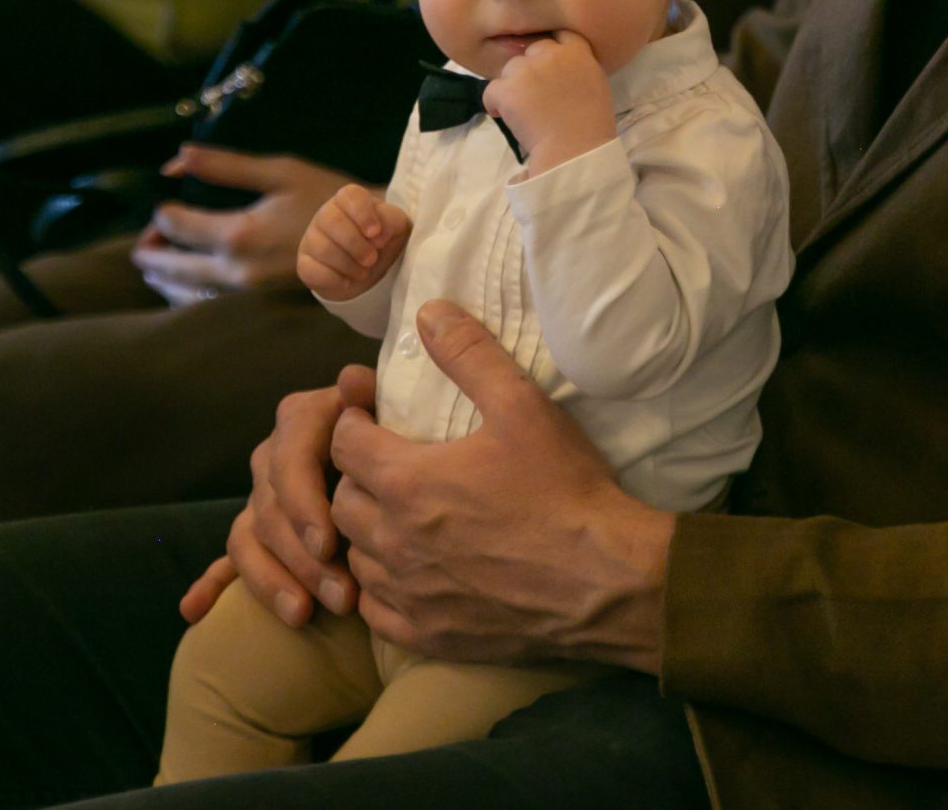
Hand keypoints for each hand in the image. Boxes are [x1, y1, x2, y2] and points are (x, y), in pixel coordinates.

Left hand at [133, 147, 356, 303]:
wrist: (371, 244)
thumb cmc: (328, 200)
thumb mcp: (278, 171)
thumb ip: (223, 167)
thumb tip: (175, 158)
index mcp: (236, 234)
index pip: (173, 225)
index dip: (161, 212)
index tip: (166, 198)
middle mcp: (232, 271)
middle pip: (168, 267)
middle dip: (149, 251)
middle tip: (143, 240)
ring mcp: (243, 293)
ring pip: (181, 293)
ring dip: (163, 276)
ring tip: (156, 261)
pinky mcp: (253, 303)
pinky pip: (203, 305)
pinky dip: (184, 294)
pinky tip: (183, 284)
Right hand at [182, 364, 379, 628]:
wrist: (400, 459)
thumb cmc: (404, 434)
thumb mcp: (393, 409)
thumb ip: (372, 397)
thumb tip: (352, 381)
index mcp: (302, 421)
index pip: (289, 460)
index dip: (303, 504)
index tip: (328, 545)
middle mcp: (275, 457)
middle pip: (271, 509)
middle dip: (303, 559)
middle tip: (343, 597)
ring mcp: (261, 497)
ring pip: (249, 539)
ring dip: (272, 581)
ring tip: (303, 615)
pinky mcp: (257, 533)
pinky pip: (227, 559)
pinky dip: (210, 584)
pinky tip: (194, 610)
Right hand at [298, 184, 412, 301]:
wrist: (370, 270)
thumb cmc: (383, 241)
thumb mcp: (397, 227)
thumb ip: (391, 221)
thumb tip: (377, 233)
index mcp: (349, 200)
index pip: (350, 195)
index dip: (363, 213)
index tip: (375, 233)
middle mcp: (326, 215)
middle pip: (332, 220)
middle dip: (356, 244)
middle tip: (372, 259)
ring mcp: (311, 239)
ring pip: (322, 248)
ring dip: (349, 265)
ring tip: (364, 271)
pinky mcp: (305, 264)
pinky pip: (310, 270)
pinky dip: (333, 280)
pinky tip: (347, 281)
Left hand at [330, 302, 672, 670]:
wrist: (608, 581)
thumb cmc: (566, 491)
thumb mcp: (523, 406)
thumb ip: (469, 354)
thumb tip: (429, 313)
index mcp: (408, 481)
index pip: (343, 444)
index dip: (352, 424)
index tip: (371, 419)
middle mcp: (395, 540)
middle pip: (340, 500)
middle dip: (354, 477)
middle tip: (386, 465)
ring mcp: (409, 594)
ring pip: (354, 556)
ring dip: (365, 532)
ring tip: (397, 516)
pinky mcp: (428, 635)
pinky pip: (376, 609)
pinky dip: (382, 587)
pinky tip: (410, 572)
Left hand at [483, 33, 616, 174]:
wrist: (575, 148)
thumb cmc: (592, 124)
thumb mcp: (595, 85)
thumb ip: (579, 68)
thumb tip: (562, 70)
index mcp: (577, 52)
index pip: (559, 34)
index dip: (551, 47)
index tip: (547, 62)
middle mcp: (550, 53)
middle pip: (531, 50)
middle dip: (531, 68)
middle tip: (534, 93)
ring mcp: (526, 70)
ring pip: (510, 69)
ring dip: (513, 85)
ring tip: (522, 108)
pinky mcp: (507, 88)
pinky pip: (492, 90)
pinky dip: (495, 103)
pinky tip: (504, 115)